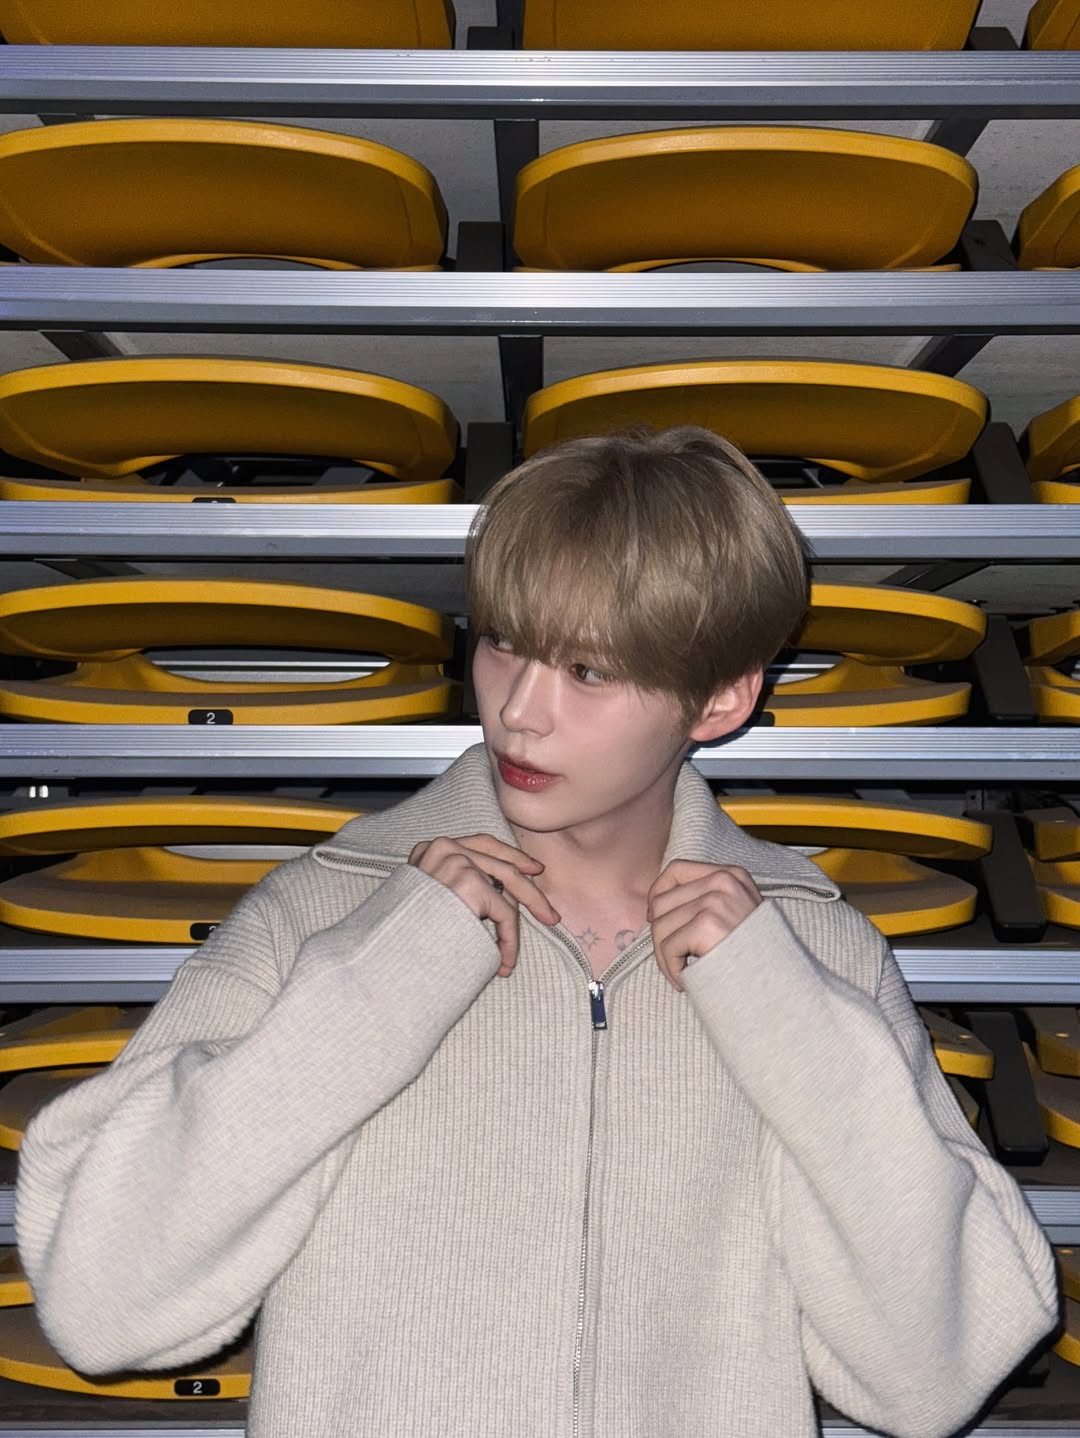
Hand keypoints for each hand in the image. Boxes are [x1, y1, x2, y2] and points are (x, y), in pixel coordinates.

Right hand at [408, 833, 560, 977]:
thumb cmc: (399, 933)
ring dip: (515, 926)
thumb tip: (492, 894)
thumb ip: (450, 887)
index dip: (511, 856)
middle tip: (549, 914)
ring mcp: (458, 863)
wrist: (384, 951)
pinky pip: (504, 913)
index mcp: (430, 849)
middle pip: (500, 862)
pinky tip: (503, 962)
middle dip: (529, 890)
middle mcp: (445, 848)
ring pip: (507, 888)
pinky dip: (509, 940)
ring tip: (513, 954)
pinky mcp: (470, 884)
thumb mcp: (422, 901)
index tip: (532, 869)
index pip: (481, 843)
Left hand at [646, 861, 761, 991]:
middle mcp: (722, 881)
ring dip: (664, 957)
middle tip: (672, 958)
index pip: (676, 869)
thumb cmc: (757, 955)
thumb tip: (657, 907)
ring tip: (680, 973)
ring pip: (661, 926)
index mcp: (731, 875)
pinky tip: (685, 982)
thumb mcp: (739, 914)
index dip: (657, 893)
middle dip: (660, 935)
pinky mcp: (708, 924)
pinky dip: (671, 969)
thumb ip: (707, 902)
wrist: (783, 982)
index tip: (655, 918)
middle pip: (662, 901)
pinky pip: (668, 947)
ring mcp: (715, 901)